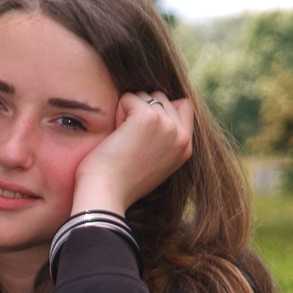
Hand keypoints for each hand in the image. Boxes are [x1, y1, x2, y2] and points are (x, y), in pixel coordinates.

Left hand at [72, 92, 193, 215]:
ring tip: (122, 140)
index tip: (141, 134)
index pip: (183, 106)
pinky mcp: (148, 117)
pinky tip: (116, 136)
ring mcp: (167, 125)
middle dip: (140, 111)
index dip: (159, 111)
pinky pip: (128, 97)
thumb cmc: (120, 183)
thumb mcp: (154, 163)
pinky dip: (117, 112)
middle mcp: (181, 136)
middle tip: (129, 142)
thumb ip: (164, 139)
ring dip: (128, 112)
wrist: (106, 196)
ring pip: (145, 96)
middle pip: (161, 98)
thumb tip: (159, 107)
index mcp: (186, 148)